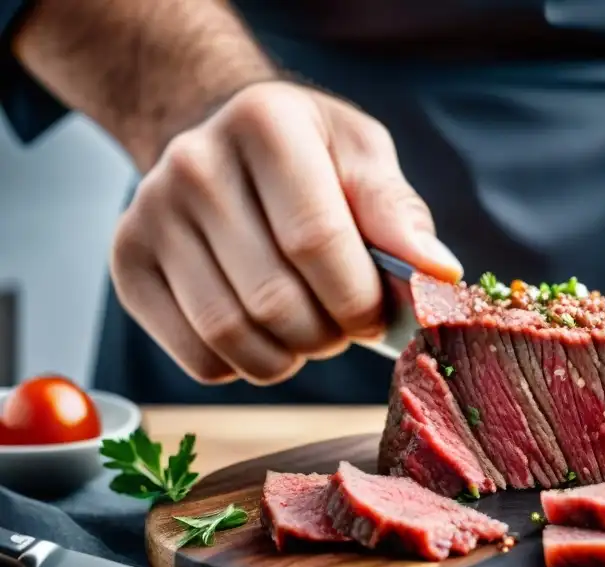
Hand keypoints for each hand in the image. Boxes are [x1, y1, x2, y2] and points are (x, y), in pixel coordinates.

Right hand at [111, 81, 461, 384]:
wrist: (224, 143)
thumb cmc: (310, 158)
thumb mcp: (363, 159)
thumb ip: (399, 215)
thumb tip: (438, 274)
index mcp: (266, 124)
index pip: (314, 240)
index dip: (358, 299)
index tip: (378, 315)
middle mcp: (194, 164)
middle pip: (273, 298)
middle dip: (328, 333)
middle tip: (344, 323)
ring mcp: (149, 214)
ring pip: (231, 335)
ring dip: (289, 357)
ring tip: (309, 329)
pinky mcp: (128, 264)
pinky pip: (198, 357)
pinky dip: (246, 365)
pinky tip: (265, 333)